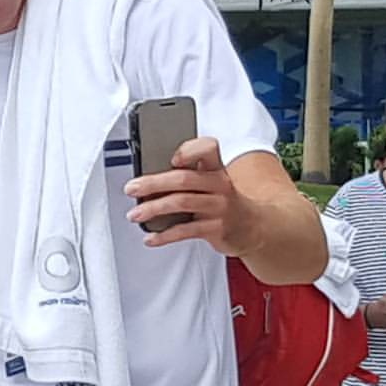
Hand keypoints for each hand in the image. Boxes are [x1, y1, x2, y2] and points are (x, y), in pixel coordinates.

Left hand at [124, 137, 260, 255]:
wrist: (253, 227)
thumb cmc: (223, 202)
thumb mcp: (212, 182)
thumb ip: (187, 177)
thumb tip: (147, 183)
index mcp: (216, 168)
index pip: (208, 148)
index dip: (189, 150)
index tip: (171, 158)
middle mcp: (219, 184)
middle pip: (183, 179)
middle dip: (153, 183)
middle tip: (132, 188)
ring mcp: (219, 206)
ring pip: (181, 203)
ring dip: (153, 209)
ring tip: (134, 214)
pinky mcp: (217, 228)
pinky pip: (186, 231)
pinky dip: (164, 235)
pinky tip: (151, 237)